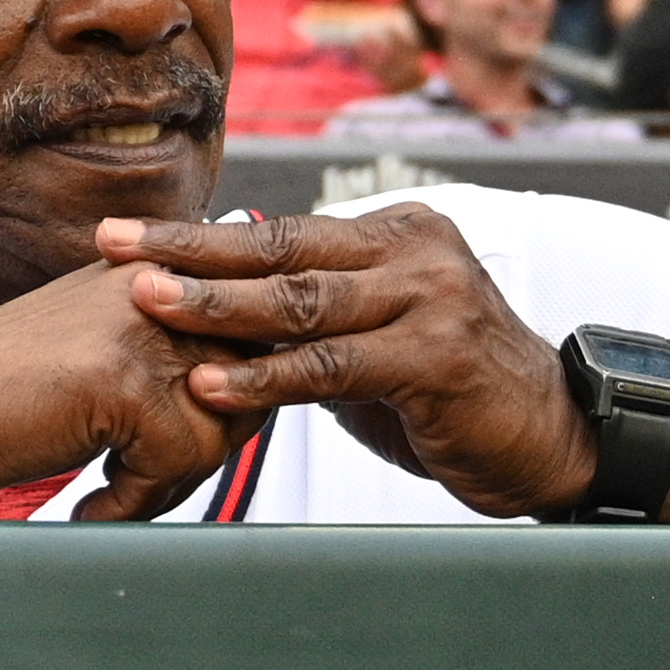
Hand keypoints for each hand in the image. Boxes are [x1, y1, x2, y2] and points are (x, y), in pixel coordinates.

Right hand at [0, 257, 244, 522]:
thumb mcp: (92, 346)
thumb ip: (161, 351)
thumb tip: (242, 396)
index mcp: (150, 270)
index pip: (245, 338)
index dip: (221, 407)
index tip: (168, 449)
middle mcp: (155, 287)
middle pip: (246, 386)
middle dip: (202, 450)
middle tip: (139, 482)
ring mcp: (142, 332)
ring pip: (218, 432)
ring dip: (166, 483)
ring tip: (109, 493)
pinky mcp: (125, 385)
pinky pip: (176, 465)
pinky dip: (133, 503)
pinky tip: (87, 504)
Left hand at [97, 209, 598, 517]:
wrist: (554, 437)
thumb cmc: (453, 393)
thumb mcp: (377, 340)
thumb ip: (313, 320)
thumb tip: (222, 307)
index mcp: (396, 234)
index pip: (282, 232)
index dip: (199, 237)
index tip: (125, 237)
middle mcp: (415, 251)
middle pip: (281, 250)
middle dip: (188, 251)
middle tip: (114, 248)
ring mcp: (431, 299)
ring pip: (302, 301)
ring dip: (217, 307)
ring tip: (147, 303)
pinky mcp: (437, 357)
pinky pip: (333, 367)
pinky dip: (267, 379)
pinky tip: (212, 386)